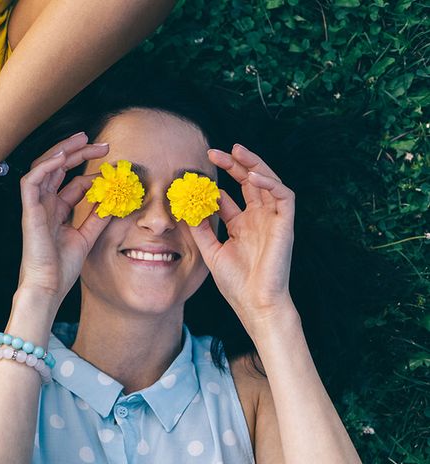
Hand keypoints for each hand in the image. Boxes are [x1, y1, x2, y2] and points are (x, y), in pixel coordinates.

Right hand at [17, 133, 111, 303]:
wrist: (48, 287)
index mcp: (56, 211)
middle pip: (58, 168)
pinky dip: (46, 166)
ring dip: (61, 151)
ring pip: (43, 167)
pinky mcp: (29, 211)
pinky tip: (62, 158)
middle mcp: (45, 205)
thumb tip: (113, 199)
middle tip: (102, 144)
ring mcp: (35, 206)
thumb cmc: (62, 268)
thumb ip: (97, 217)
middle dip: (78, 152)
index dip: (93, 173)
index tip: (114, 170)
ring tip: (81, 140)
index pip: (73, 182)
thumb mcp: (87, 237)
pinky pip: (31, 181)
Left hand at [189, 144, 295, 325]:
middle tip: (214, 152)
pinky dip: (270, 183)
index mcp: (243, 224)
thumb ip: (200, 229)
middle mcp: (259, 218)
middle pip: (249, 182)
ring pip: (268, 182)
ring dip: (254, 164)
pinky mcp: (286, 224)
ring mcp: (273, 220)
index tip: (198, 170)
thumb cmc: (236, 283)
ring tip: (236, 151)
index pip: (232, 194)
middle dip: (234, 164)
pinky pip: (284, 196)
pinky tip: (252, 176)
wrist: (255, 304)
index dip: (218, 181)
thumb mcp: (211, 251)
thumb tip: (185, 208)